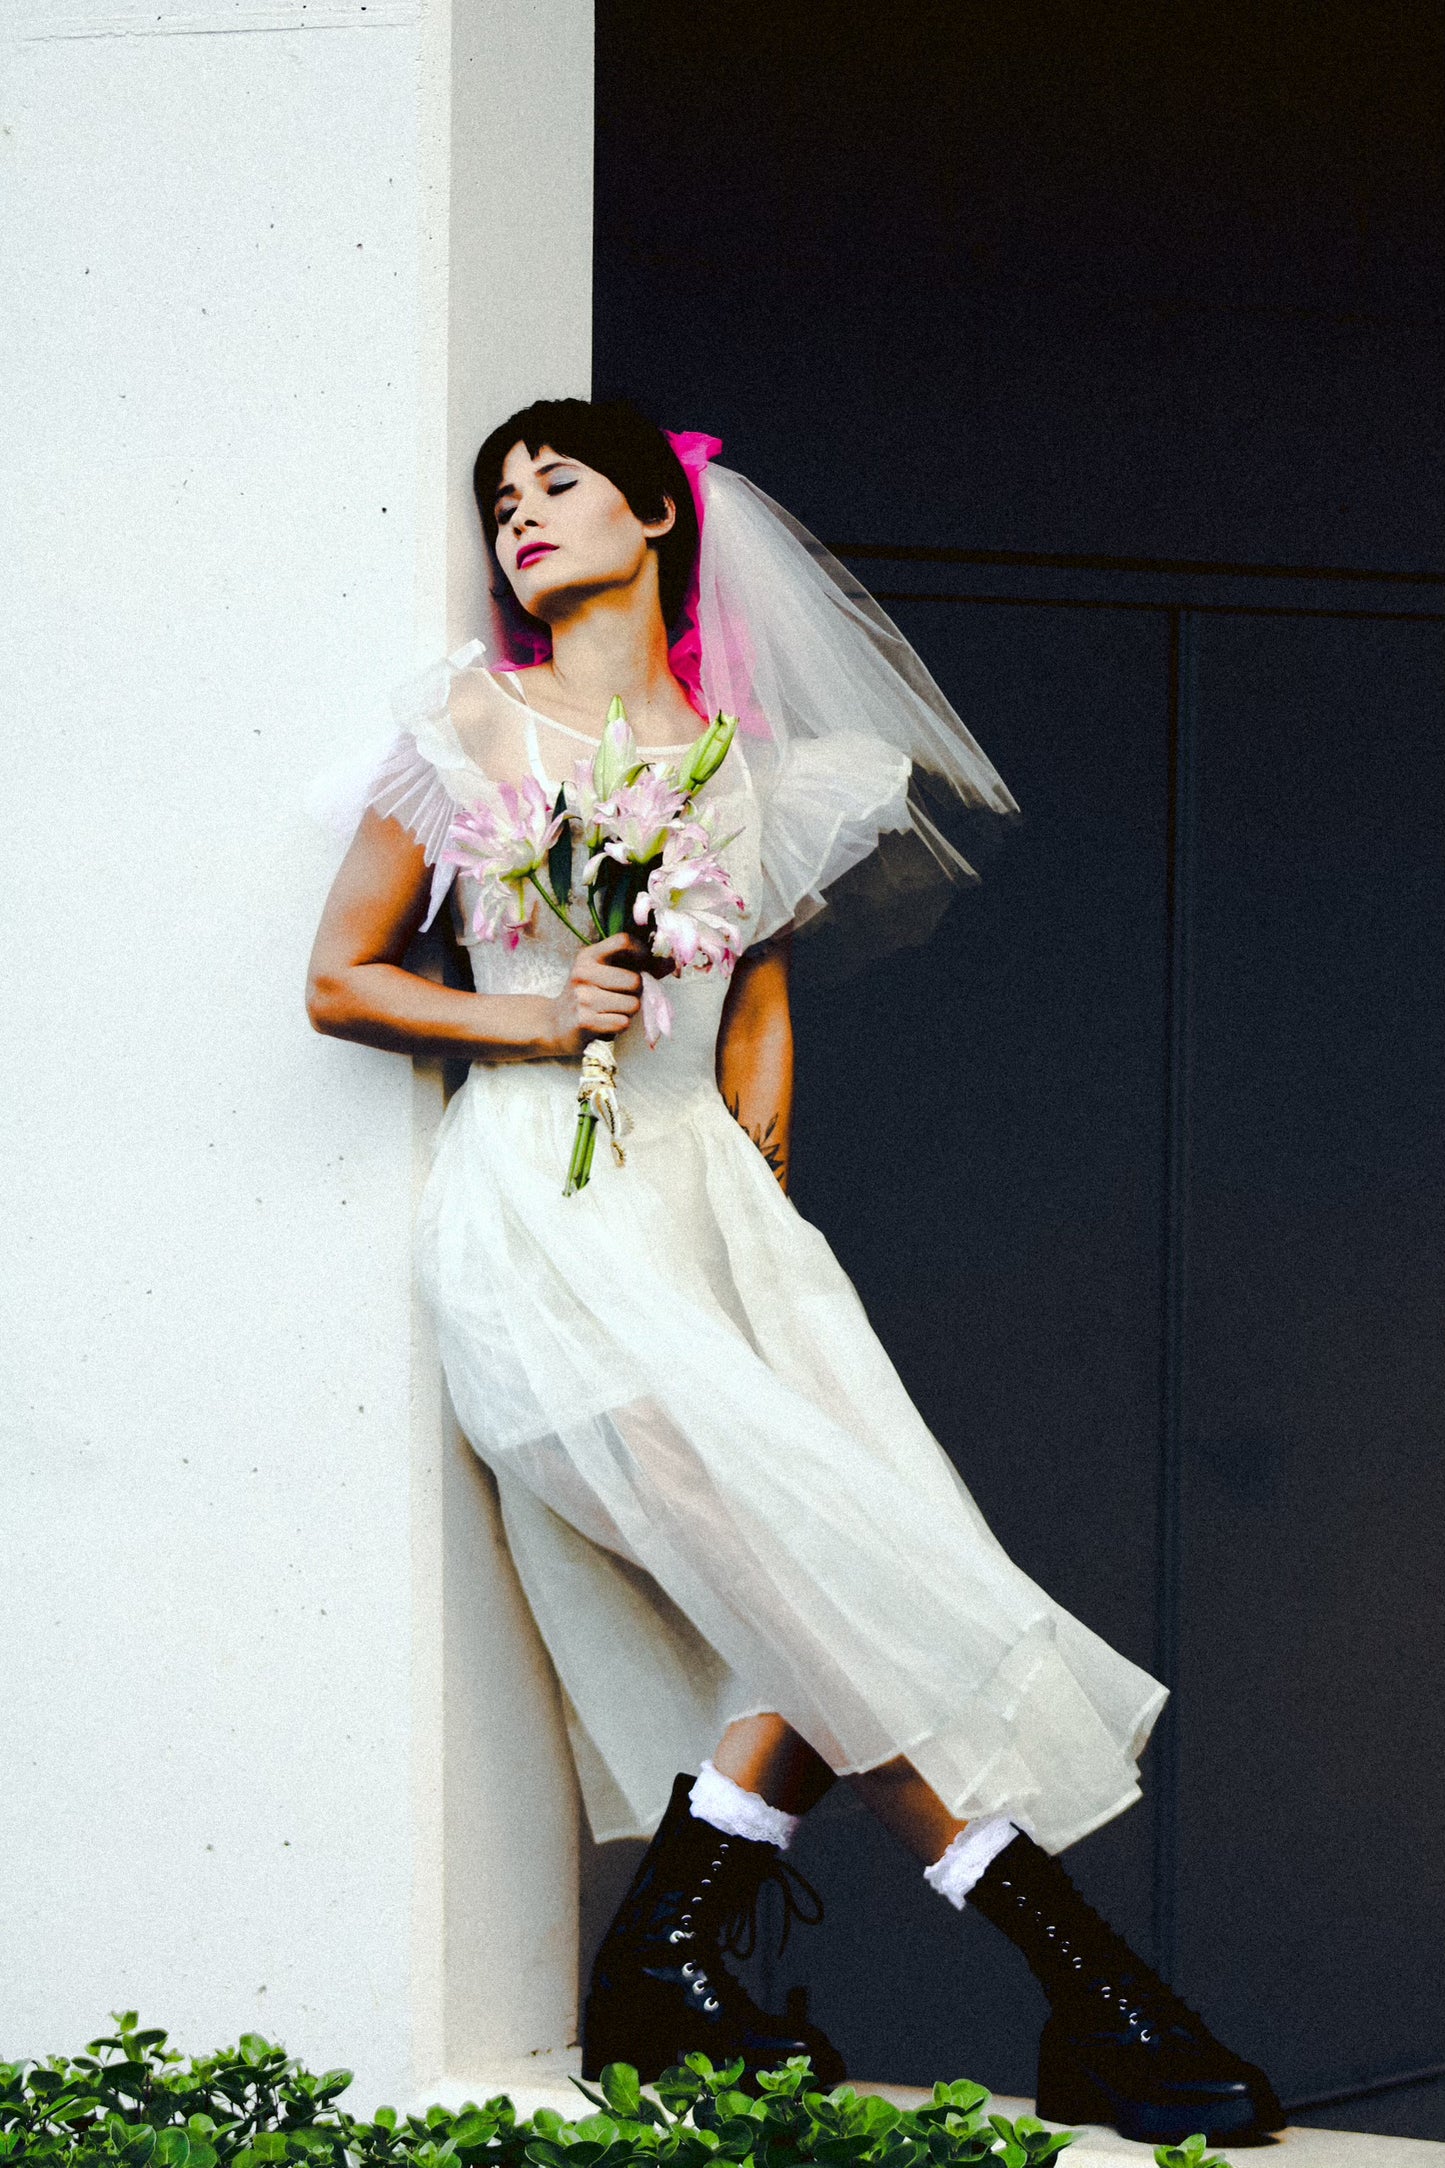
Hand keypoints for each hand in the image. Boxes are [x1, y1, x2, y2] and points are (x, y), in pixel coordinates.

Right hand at [547, 932, 649, 1056]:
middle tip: (622, 998)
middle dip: (637, 993)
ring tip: (611, 1011)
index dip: (642, 953)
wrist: (554, 1024)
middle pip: (635, 979)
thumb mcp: (604, 975)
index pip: (623, 941)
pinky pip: (623, 1022)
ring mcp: (582, 996)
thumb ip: (636, 967)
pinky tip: (605, 1023)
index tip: (644, 966)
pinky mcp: (584, 1020)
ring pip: (632, 1004)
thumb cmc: (587, 997)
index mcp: (589, 956)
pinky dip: (619, 1026)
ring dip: (628, 1012)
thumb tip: (671, 961)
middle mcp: (583, 972)